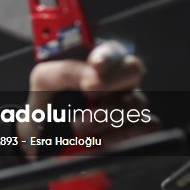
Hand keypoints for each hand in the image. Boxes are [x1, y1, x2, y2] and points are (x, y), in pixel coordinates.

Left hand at [18, 41, 153, 159]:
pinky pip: (146, 127)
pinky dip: (121, 135)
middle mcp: (120, 79)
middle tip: (87, 93)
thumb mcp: (44, 80)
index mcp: (100, 60)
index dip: (107, 56)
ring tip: (78, 125)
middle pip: (133, 70)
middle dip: (108, 84)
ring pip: (136, 102)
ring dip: (105, 116)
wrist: (42, 135)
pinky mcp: (135, 130)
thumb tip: (91, 75)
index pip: (112, 49)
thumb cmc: (48, 100)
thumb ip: (64, 72)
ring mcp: (130, 104)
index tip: (95, 65)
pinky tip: (98, 140)